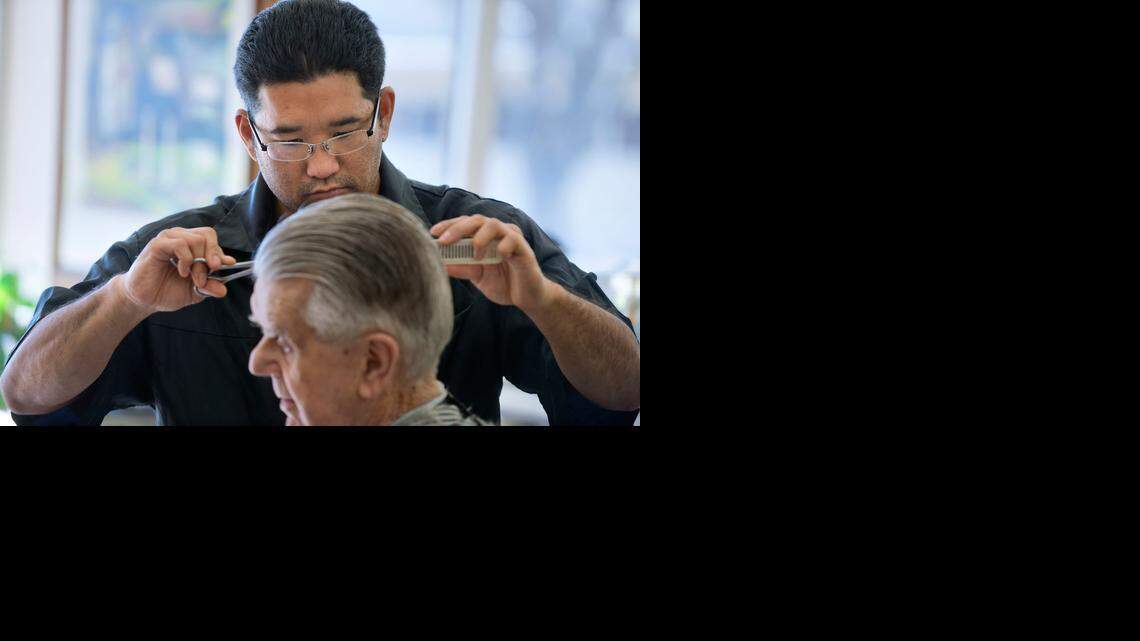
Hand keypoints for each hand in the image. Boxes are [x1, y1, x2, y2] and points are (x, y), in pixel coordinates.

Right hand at [119, 227, 237, 313]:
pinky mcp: (157, 244)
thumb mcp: (195, 291)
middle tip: (204, 278)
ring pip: (196, 240)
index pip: (211, 239)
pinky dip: (186, 260)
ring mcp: (168, 238)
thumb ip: (210, 286)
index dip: (220, 252)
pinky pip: (180, 244)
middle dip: (211, 258)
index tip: (228, 264)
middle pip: (207, 236)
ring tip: (192, 278)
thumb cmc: (168, 291)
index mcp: (191, 244)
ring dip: (199, 263)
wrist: (144, 299)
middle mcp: (180, 237)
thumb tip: (224, 289)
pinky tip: (182, 272)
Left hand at [431, 215, 554, 313]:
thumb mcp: (477, 276)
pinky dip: (503, 246)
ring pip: (493, 224)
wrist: (527, 298)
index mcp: (484, 236)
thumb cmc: (504, 283)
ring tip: (475, 255)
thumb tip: (437, 262)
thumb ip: (461, 267)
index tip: (432, 233)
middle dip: (458, 228)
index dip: (448, 225)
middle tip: (444, 240)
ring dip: (480, 237)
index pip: (464, 223)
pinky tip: (499, 256)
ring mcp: (511, 239)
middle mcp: (498, 233)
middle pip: (476, 220)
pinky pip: (513, 239)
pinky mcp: (524, 249)